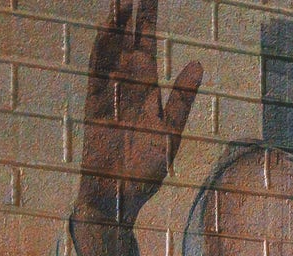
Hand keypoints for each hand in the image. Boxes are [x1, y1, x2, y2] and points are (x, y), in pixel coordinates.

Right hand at [73, 0, 203, 255]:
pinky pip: (98, 75)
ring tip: (120, 2)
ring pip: (112, 55)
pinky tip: (106, 31)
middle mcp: (127, 89)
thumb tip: (197, 64)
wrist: (119, 198)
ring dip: (116, 30)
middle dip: (132, 19)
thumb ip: (182, 98)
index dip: (149, 25)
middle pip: (130, 45)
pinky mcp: (95, 109)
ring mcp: (109, 97)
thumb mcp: (172, 131)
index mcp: (149, 93)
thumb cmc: (146, 169)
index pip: (149, 49)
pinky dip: (102, 53)